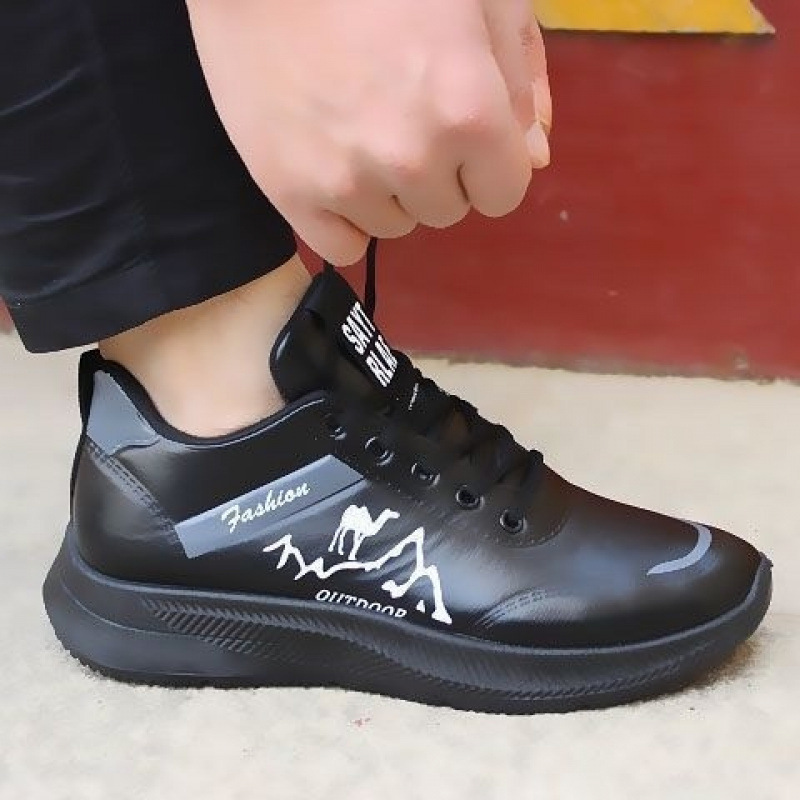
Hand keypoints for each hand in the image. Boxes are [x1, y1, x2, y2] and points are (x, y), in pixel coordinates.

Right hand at [187, 0, 551, 264]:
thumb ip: (522, 78)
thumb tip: (536, 158)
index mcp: (469, 109)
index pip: (505, 192)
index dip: (487, 160)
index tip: (459, 126)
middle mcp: (413, 158)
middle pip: (449, 210)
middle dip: (439, 171)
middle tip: (399, 110)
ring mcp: (348, 183)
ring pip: (397, 225)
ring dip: (390, 192)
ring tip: (358, 127)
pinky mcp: (291, 195)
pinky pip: (343, 246)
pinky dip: (346, 220)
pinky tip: (335, 172)